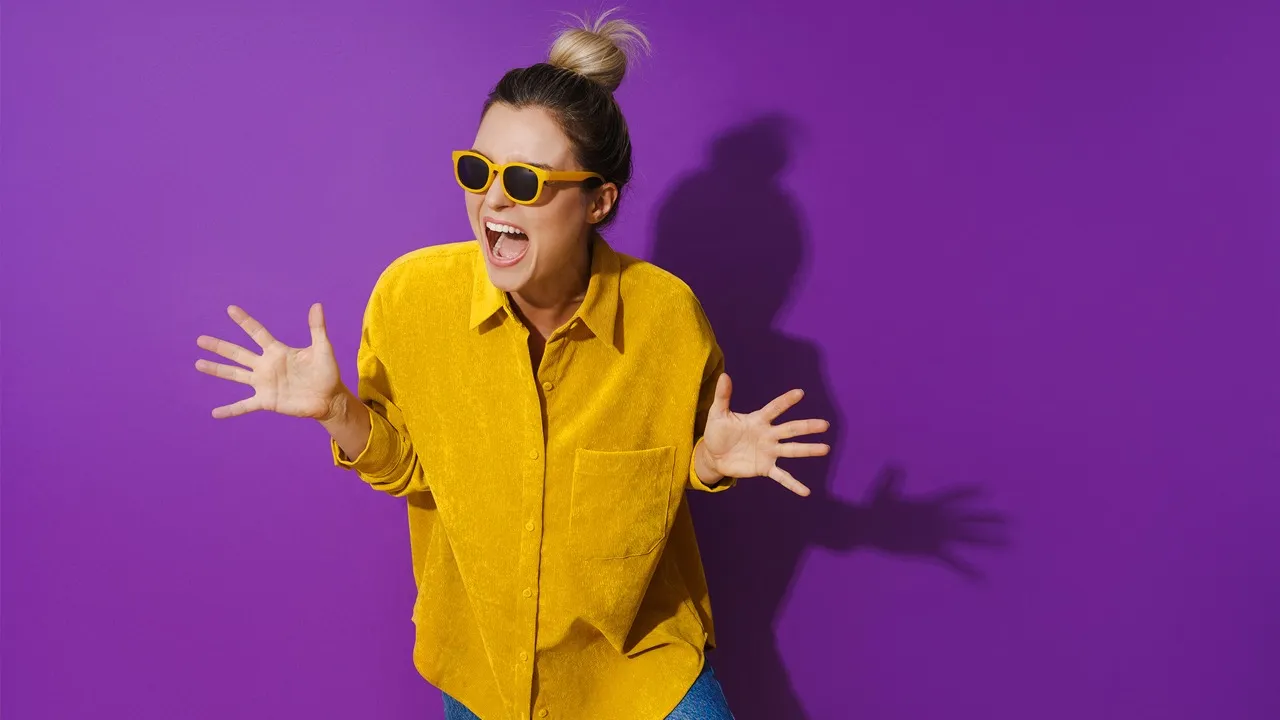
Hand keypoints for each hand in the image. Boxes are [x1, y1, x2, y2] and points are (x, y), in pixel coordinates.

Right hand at [195, 304, 343, 419]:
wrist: (329, 398)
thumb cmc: (326, 372)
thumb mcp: (323, 349)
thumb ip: (317, 329)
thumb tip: (317, 305)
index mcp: (277, 351)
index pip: (257, 333)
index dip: (245, 321)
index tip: (230, 309)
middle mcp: (266, 366)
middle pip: (238, 353)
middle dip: (220, 346)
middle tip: (200, 339)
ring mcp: (264, 383)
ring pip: (235, 375)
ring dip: (217, 370)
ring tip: (199, 364)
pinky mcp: (266, 401)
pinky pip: (244, 405)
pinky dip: (230, 410)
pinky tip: (215, 413)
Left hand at [699, 373, 830, 495]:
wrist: (713, 456)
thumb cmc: (717, 432)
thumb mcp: (718, 414)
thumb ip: (723, 396)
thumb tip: (724, 375)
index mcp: (758, 420)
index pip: (774, 408)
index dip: (785, 401)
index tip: (800, 393)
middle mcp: (768, 435)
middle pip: (790, 429)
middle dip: (807, 427)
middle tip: (825, 424)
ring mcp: (769, 452)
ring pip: (792, 450)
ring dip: (808, 450)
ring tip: (825, 449)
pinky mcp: (765, 468)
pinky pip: (782, 477)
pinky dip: (793, 484)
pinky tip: (806, 492)